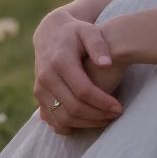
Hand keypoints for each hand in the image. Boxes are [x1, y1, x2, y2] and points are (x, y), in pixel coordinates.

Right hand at [31, 9, 126, 134]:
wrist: (50, 32)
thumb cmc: (76, 32)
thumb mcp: (89, 31)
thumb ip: (98, 45)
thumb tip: (106, 63)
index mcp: (60, 61)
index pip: (83, 90)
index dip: (102, 102)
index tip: (118, 107)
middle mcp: (46, 76)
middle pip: (73, 107)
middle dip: (97, 116)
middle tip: (115, 115)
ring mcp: (40, 88)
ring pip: (62, 118)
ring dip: (86, 124)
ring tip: (105, 119)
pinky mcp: (38, 96)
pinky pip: (53, 119)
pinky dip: (70, 126)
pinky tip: (87, 123)